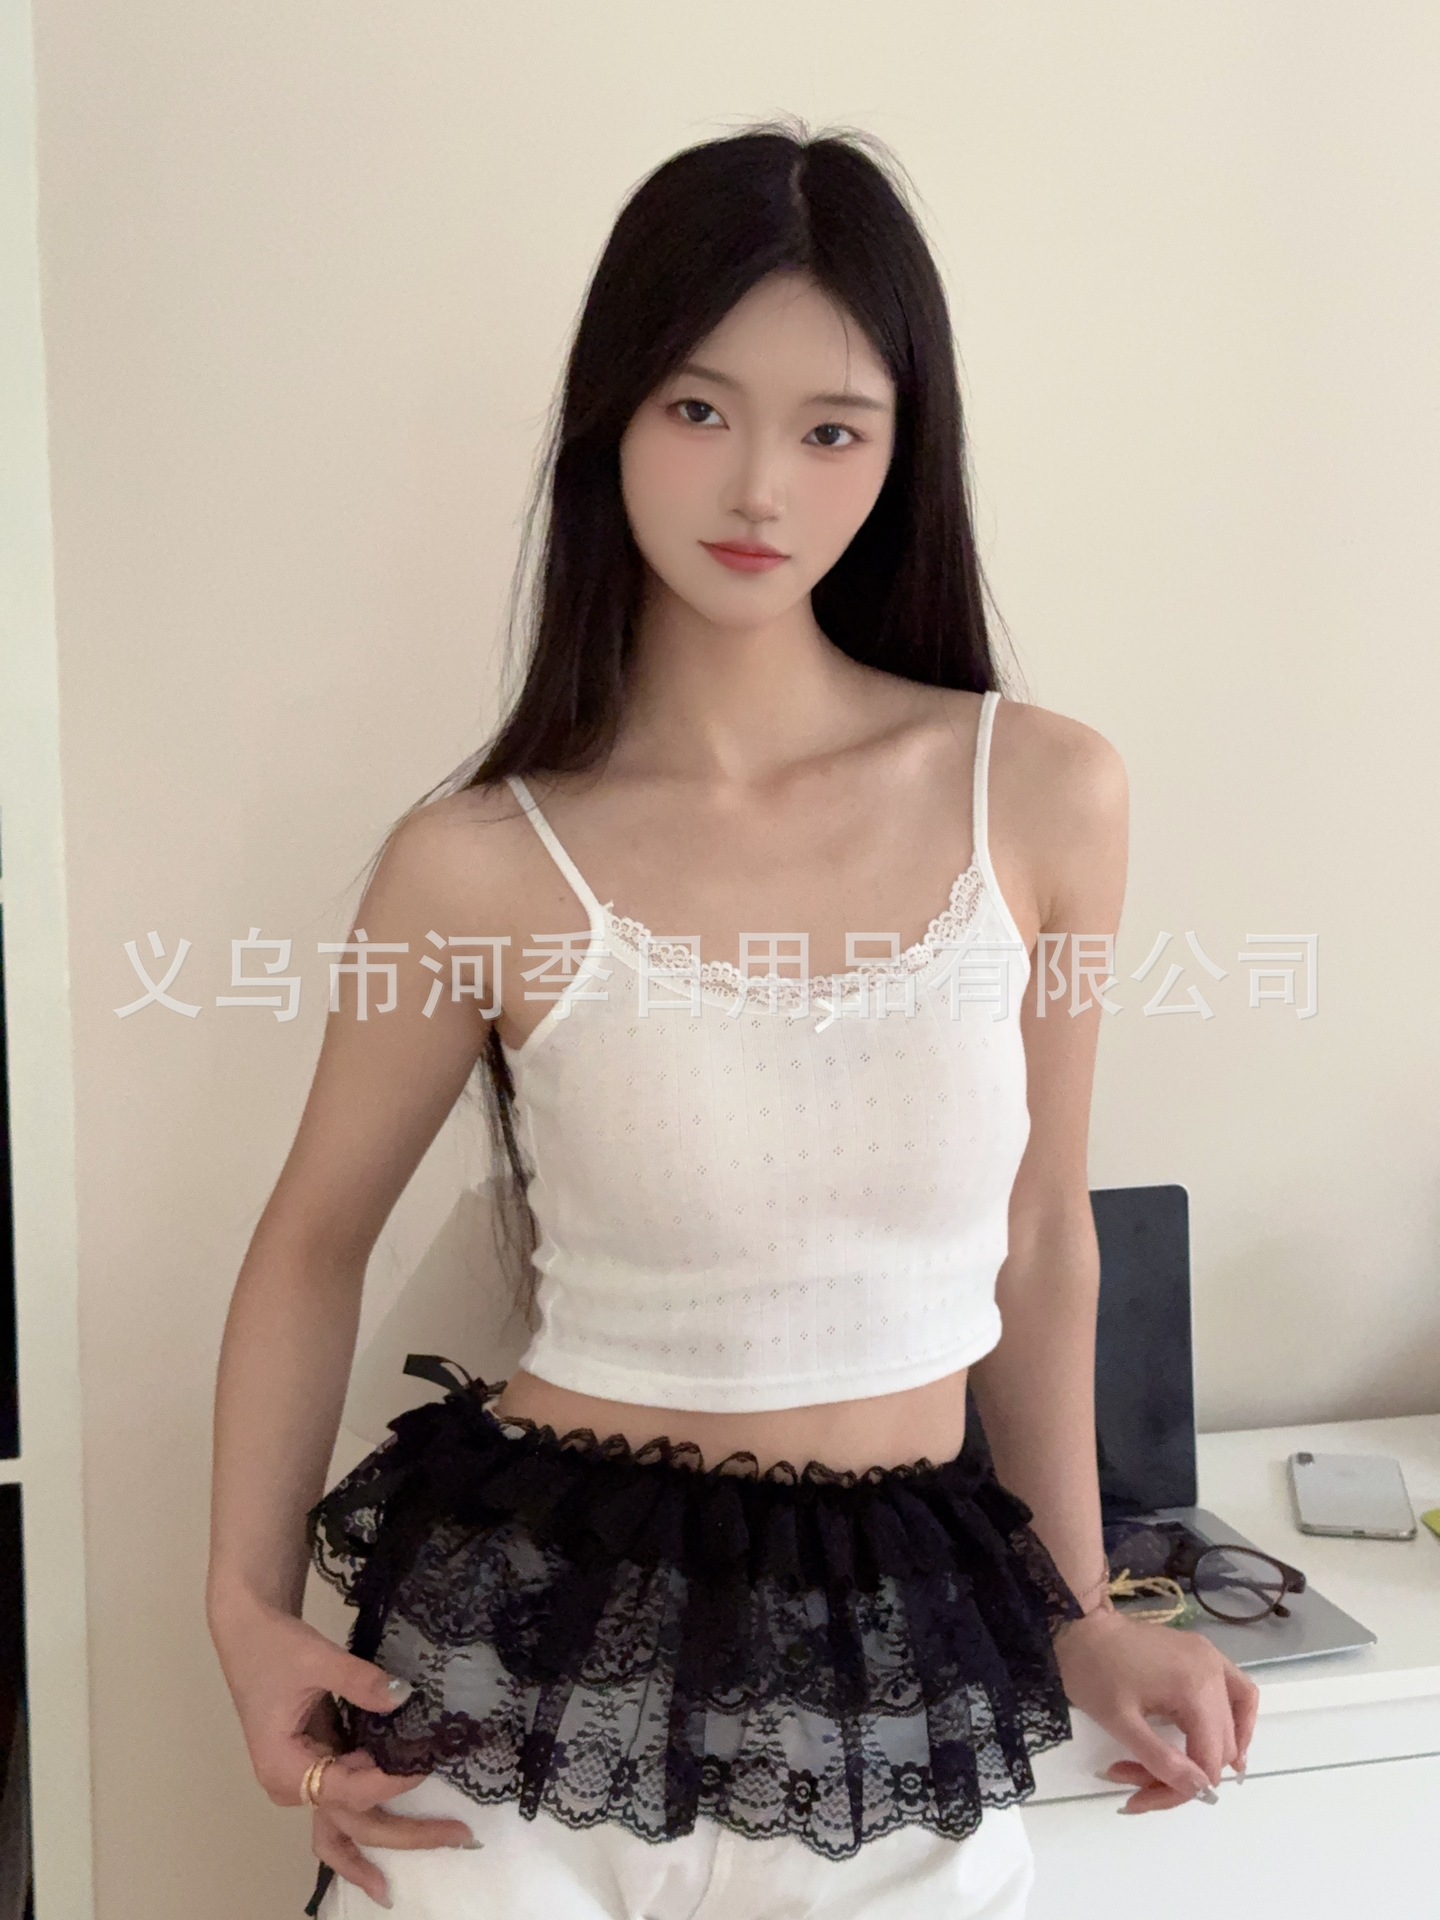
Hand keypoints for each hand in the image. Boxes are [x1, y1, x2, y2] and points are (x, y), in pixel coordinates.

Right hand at [209, 1590, 476, 1905]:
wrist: (248, 1631)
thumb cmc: (274, 1647)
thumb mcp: (317, 1659)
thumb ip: (361, 1682)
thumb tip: (404, 1697)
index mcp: (284, 1769)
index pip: (349, 1788)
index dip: (391, 1781)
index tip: (428, 1764)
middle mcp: (292, 1786)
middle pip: (352, 1823)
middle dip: (405, 1835)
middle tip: (459, 1837)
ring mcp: (303, 1780)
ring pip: (345, 1826)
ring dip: (382, 1847)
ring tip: (423, 1866)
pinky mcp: (315, 1766)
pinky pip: (342, 1806)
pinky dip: (368, 1823)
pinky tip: (394, 1841)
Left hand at [1052, 1606, 1259, 1812]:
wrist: (1078, 1627)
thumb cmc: (1092, 1672)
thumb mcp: (1120, 1723)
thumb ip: (1161, 1760)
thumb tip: (1200, 1789)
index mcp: (1195, 1686)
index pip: (1207, 1758)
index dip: (1179, 1789)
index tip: (1139, 1799)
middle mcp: (1213, 1670)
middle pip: (1218, 1745)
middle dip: (1182, 1773)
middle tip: (1137, 1781)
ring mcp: (1212, 1658)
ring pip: (1233, 1723)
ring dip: (1212, 1753)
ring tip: (1186, 1776)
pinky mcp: (1204, 1654)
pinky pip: (1237, 1693)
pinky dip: (1234, 1721)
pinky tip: (1222, 1742)